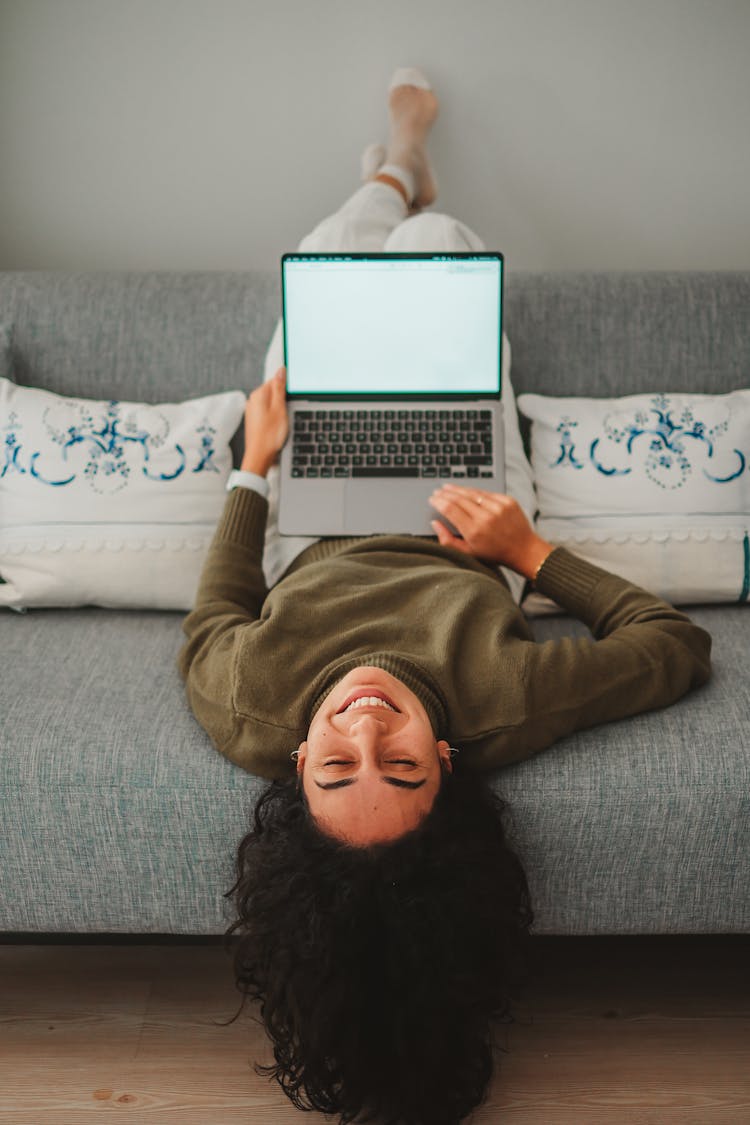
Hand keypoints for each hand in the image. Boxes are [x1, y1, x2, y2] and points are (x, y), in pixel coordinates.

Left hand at [240, 368, 288, 475]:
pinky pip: (267, 414)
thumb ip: (280, 388)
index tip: (291, 399)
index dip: (287, 390)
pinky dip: (274, 418)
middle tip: (287, 413)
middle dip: (283, 400)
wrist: (259, 456)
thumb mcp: (280, 409)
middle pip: (273, 392)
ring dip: (279, 410)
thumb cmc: (270, 435)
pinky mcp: (254, 421)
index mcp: (258, 394)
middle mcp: (252, 401)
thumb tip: (281, 371)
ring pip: (271, 404)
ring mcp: (252, 411)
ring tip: (282, 423)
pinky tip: (277, 428)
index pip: (275, 381)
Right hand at [429, 484, 552, 578]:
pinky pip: (487, 493)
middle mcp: (486, 517)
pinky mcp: (508, 501)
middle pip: (459, 499)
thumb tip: (435, 523)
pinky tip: (466, 491)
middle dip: (445, 494)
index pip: (450, 509)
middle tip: (437, 492)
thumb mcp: (468, 553)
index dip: (439, 502)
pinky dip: (475, 491)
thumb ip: (447, 540)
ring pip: (472, 493)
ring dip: (458, 489)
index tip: (432, 499)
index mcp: (474, 531)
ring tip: (448, 487)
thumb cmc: (495, 553)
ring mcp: (498, 507)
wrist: (523, 550)